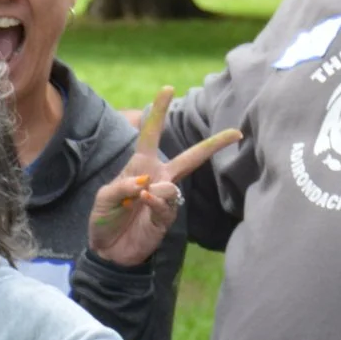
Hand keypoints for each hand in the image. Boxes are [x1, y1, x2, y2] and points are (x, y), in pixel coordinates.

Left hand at [87, 85, 241, 266]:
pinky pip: (168, 204)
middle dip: (213, 145)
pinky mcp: (167, 217)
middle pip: (190, 157)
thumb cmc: (104, 219)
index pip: (151, 134)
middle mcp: (158, 177)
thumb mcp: (104, 198)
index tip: (168, 89)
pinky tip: (145, 202)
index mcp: (140, 165)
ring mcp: (165, 197)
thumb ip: (121, 187)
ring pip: (172, 186)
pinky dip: (155, 201)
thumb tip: (145, 182)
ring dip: (155, 191)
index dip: (158, 112)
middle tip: (236, 133)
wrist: (108, 251)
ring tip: (138, 199)